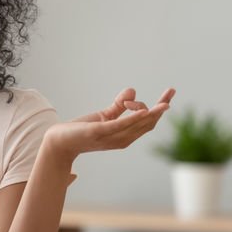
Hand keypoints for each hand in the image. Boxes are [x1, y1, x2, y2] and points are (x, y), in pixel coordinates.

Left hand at [43, 87, 176, 163]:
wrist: (60, 141)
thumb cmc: (82, 130)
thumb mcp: (104, 116)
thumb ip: (119, 105)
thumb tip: (133, 90)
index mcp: (125, 135)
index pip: (149, 121)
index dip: (160, 108)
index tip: (170, 93)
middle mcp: (122, 139)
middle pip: (148, 123)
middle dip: (161, 108)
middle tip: (171, 93)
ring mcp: (111, 137)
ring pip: (137, 125)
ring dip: (152, 113)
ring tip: (164, 103)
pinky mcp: (99, 132)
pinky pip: (119, 126)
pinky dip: (133, 118)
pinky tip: (143, 110)